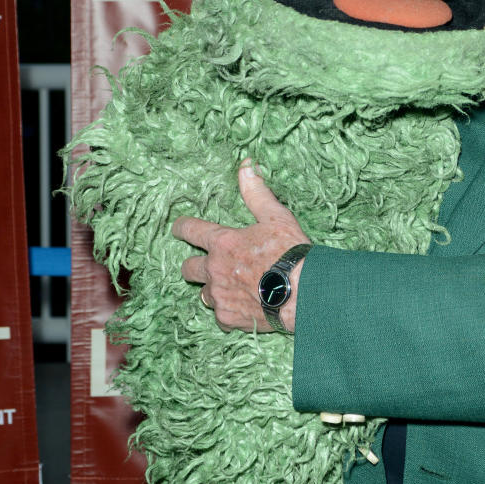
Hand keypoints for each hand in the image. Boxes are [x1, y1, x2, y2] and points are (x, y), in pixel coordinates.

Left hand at [172, 162, 308, 331]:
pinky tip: (244, 307)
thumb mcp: (276, 217)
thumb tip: (246, 165)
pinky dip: (229, 311)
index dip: (182, 227)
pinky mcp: (228, 318)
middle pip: (188, 268)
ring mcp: (219, 296)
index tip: (179, 228)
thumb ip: (256, 193)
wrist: (305, 294)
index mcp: (223, 243)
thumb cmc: (291, 253)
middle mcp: (215, 270)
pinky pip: (220, 315)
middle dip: (194, 265)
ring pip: (204, 293)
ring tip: (233, 288)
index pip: (190, 230)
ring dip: (214, 289)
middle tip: (209, 264)